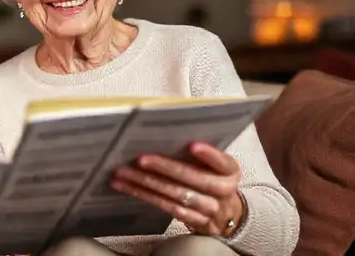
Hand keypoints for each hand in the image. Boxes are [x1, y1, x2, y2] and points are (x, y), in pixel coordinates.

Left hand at [109, 142, 245, 236]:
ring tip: (123, 173)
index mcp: (230, 172)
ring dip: (146, 183)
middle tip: (141, 159)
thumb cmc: (215, 180)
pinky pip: (166, 207)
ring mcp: (209, 209)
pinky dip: (145, 196)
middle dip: (164, 167)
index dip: (209, 155)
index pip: (222, 162)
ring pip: (174, 194)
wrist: (227, 215)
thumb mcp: (217, 166)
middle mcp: (223, 191)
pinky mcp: (193, 221)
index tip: (193, 145)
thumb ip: (202, 153)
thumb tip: (168, 133)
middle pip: (192, 178)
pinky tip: (129, 187)